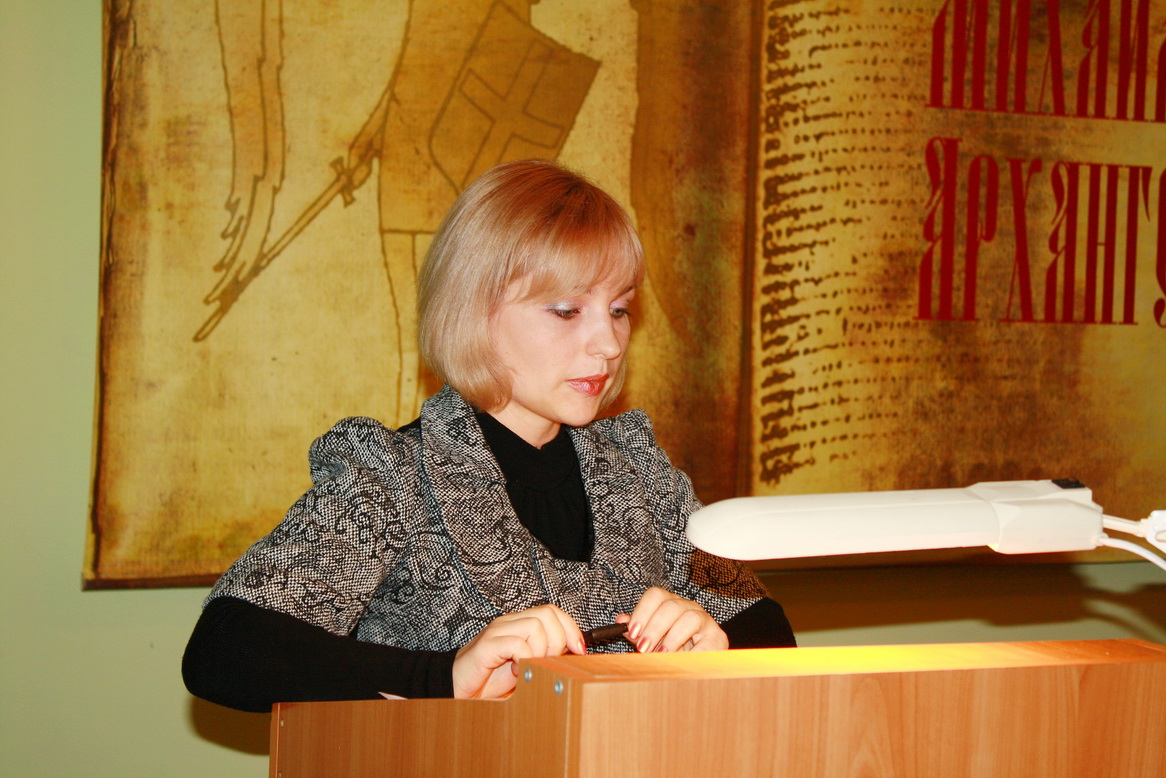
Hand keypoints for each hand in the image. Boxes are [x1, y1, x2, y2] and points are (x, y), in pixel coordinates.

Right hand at [452, 604, 584, 698]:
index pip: (553, 612)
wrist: (457, 689)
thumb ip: (546, 658)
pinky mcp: (486, 646)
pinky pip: (517, 644)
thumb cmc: (489, 679)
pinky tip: (517, 671)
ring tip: (532, 667)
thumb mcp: (526, 668)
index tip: (579, 651)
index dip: (571, 629)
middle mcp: (509, 623)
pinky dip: (525, 659)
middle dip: (559, 641)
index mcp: (519, 624)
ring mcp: (497, 631)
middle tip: (550, 662)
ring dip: (542, 651)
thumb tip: (573, 658)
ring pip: (535, 626)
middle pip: (548, 614)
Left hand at [615, 587, 727, 653]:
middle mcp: (688, 607)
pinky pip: (704, 641)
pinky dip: (691, 652)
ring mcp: (705, 620)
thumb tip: (621, 620)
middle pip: (670, 606)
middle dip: (654, 628)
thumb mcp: (653, 641)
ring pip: (689, 617)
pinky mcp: (717, 637)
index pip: (655, 595)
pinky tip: (682, 661)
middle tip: (644, 647)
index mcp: (671, 604)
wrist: (703, 665)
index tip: (633, 631)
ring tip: (663, 654)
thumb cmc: (676, 650)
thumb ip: (638, 631)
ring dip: (672, 638)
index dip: (642, 612)